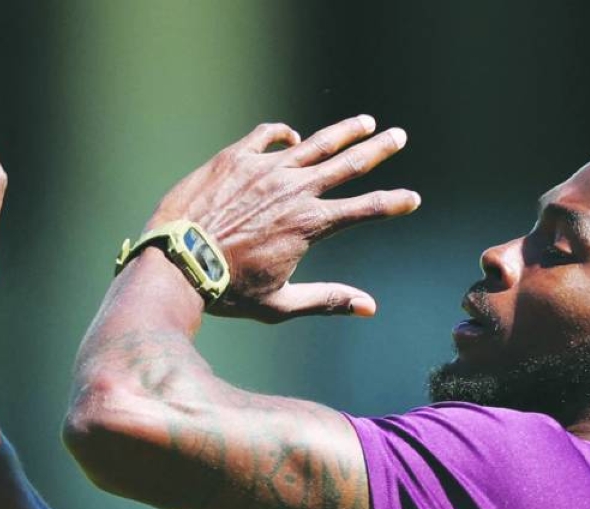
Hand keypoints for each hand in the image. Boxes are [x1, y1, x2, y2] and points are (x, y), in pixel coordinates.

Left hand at [147, 115, 420, 321]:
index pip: (365, 209)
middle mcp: (294, 190)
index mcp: (310, 224)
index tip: (413, 198)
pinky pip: (267, 135)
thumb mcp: (280, 303)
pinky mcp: (236, 158)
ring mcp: (265, 168)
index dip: (393, 203)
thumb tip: (370, 307)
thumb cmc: (226, 290)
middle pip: (348, 164)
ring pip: (315, 143)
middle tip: (399, 136)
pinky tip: (291, 135)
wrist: (176, 262)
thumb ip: (327, 300)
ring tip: (365, 121)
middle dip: (378, 149)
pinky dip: (283, 133)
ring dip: (343, 132)